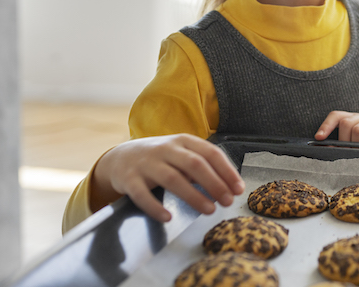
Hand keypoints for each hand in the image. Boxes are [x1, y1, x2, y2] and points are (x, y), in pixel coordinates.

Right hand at [90, 134, 244, 222]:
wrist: (120, 157)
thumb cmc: (160, 158)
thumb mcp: (181, 154)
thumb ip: (202, 166)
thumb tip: (228, 187)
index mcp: (183, 141)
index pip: (210, 153)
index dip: (227, 171)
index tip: (238, 189)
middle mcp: (166, 149)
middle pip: (195, 164)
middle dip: (214, 183)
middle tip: (228, 201)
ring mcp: (147, 163)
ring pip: (173, 178)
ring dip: (193, 196)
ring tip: (210, 210)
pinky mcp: (129, 179)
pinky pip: (142, 194)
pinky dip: (155, 207)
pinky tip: (168, 218)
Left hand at [315, 111, 358, 144]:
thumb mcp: (358, 148)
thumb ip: (346, 143)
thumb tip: (328, 147)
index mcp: (356, 119)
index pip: (337, 116)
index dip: (327, 125)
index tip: (319, 138)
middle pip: (346, 124)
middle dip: (346, 141)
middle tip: (354, 153)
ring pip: (357, 130)